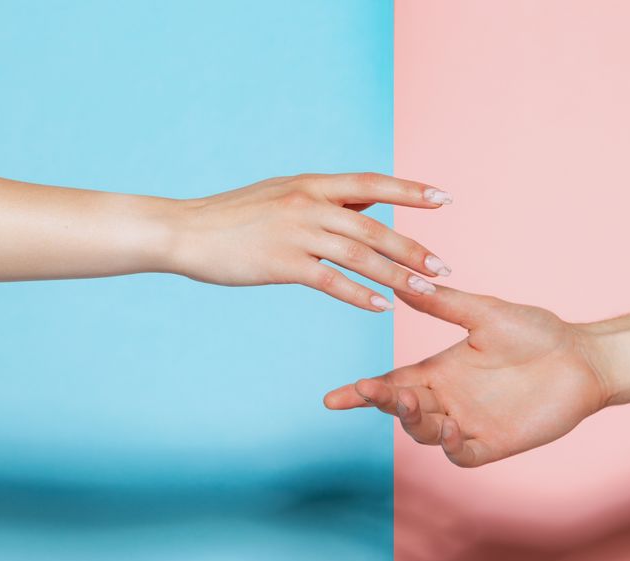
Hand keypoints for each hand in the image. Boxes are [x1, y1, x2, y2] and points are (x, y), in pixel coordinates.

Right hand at [165, 173, 452, 310]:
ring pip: (360, 255)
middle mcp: (309, 204)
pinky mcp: (282, 263)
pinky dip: (359, 294)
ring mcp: (296, 233)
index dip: (411, 191)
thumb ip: (326, 199)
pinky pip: (330, 280)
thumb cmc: (235, 216)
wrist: (185, 231)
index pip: (373, 183)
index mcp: (312, 184)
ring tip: (424, 291)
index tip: (444, 199)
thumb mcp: (284, 194)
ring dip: (396, 275)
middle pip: (374, 227)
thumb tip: (368, 201)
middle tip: (444, 268)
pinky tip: (380, 308)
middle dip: (413, 248)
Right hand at [324, 286, 610, 465]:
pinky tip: (449, 427)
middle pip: (401, 409)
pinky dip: (448, 445)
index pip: (391, 383)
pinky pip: (459, 453)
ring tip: (416, 403)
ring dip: (413, 421)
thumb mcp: (484, 313)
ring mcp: (468, 423)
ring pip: (423, 433)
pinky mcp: (493, 443)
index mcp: (439, 369)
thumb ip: (444, 304)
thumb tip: (405, 281)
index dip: (362, 393)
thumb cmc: (536, 331)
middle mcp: (448, 398)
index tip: (332, 398)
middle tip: (376, 391)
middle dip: (383, 402)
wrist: (582, 357)